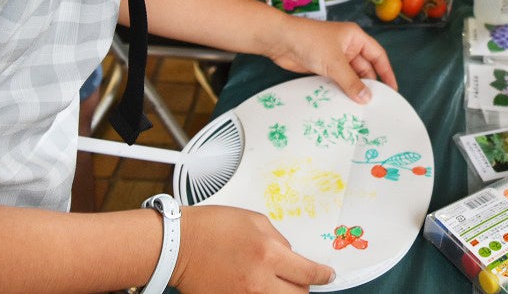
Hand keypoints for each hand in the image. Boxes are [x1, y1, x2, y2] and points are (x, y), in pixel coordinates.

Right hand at [172, 205, 333, 292]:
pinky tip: (259, 285)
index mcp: (268, 253)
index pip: (308, 273)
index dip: (323, 276)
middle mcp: (259, 280)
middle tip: (302, 280)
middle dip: (304, 288)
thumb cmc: (212, 227)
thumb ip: (278, 239)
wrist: (180, 245)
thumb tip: (290, 255)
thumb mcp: (255, 221)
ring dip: (284, 293)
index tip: (327, 276)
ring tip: (277, 281)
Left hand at [265, 16, 397, 102]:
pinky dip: (342, 90)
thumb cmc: (310, 41)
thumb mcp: (335, 62)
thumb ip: (351, 81)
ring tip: (362, 109)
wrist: (280, 41)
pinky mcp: (323, 67)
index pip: (377, 56)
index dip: (386, 72)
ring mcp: (335, 57)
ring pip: (351, 76)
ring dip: (354, 89)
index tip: (392, 90)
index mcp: (355, 38)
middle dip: (369, 84)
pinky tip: (345, 104)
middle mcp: (348, 47)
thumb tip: (367, 98)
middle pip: (365, 68)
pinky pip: (338, 81)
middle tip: (376, 104)